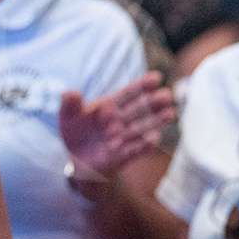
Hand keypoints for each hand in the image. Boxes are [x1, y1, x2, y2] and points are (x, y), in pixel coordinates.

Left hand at [58, 71, 175, 177]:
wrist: (79, 160)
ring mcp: (125, 137)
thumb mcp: (68, 116)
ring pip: (142, 127)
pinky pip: (136, 149)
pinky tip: (154, 139)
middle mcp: (121, 120)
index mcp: (110, 105)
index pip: (128, 93)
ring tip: (170, 113)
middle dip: (153, 102)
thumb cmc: (76, 132)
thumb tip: (70, 92)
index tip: (156, 78)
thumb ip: (70, 104)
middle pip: (140, 109)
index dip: (142, 86)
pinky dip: (144, 145)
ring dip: (156, 121)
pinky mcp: (124, 155)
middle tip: (168, 95)